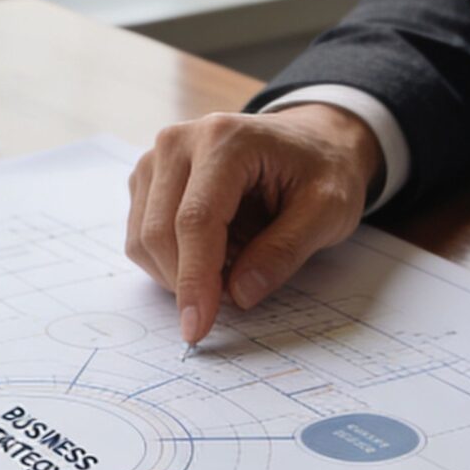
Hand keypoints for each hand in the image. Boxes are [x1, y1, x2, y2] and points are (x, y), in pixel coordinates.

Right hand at [126, 106, 381, 344]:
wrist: (310, 140)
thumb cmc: (321, 170)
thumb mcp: (328, 210)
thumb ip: (285, 251)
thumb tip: (239, 295)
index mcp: (225, 140)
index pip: (195, 220)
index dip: (194, 280)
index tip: (198, 329)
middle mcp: (178, 142)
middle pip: (159, 233)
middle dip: (189, 282)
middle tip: (237, 294)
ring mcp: (156, 158)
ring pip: (143, 240)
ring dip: (180, 272)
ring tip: (233, 259)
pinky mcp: (147, 178)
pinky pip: (141, 237)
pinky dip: (173, 260)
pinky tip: (213, 248)